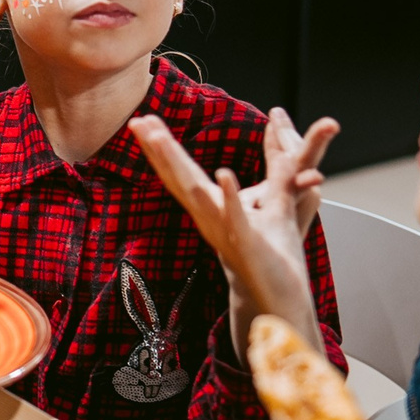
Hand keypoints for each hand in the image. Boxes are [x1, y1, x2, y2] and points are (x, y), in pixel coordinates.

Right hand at [128, 107, 335, 340]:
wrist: (282, 298)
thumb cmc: (277, 255)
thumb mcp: (278, 202)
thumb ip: (279, 170)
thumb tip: (282, 139)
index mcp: (213, 208)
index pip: (182, 173)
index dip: (162, 147)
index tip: (143, 121)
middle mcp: (211, 219)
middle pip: (180, 178)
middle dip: (160, 149)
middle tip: (138, 122)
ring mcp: (226, 231)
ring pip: (199, 193)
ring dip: (179, 165)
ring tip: (161, 138)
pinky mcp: (248, 242)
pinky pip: (237, 216)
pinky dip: (230, 196)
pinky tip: (223, 173)